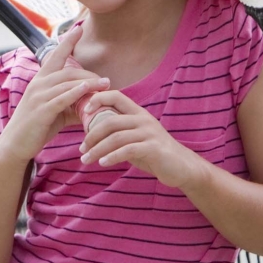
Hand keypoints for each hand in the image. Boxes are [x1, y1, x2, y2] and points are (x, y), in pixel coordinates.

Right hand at [0, 26, 110, 162]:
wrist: (16, 145)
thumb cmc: (38, 126)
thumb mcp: (57, 111)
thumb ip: (74, 103)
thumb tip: (96, 102)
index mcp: (41, 81)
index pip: (55, 56)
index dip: (66, 42)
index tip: (78, 28)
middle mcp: (38, 84)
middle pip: (67, 71)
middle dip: (88, 73)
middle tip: (106, 80)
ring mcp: (38, 96)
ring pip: (66, 83)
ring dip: (88, 82)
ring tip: (105, 84)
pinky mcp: (41, 110)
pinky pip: (61, 98)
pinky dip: (75, 92)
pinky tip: (87, 89)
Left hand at [78, 90, 203, 188]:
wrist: (181, 166)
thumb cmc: (154, 152)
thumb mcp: (136, 137)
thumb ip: (120, 131)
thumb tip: (92, 132)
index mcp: (138, 113)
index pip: (116, 96)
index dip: (98, 98)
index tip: (84, 110)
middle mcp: (144, 120)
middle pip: (110, 121)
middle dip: (91, 135)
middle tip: (81, 148)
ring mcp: (149, 133)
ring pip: (116, 137)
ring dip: (97, 149)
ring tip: (86, 160)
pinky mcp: (153, 148)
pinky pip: (127, 151)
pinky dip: (112, 157)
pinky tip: (103, 163)